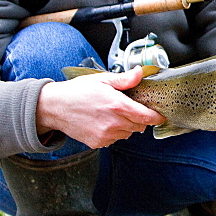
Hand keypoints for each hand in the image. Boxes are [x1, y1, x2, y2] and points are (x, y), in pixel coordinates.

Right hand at [36, 66, 164, 148]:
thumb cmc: (77, 92)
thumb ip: (125, 79)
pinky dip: (114, 132)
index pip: (147, 117)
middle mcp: (114, 123)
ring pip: (128, 134)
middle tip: (128, 108)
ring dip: (126, 126)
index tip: (160, 115)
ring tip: (112, 114)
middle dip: (139, 118)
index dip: (156, 117)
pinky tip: (103, 122)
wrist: (55, 107)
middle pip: (139, 126)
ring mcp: (106, 135)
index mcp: (118, 106)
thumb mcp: (102, 80)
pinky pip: (114, 139)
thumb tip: (140, 73)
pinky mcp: (98, 143)